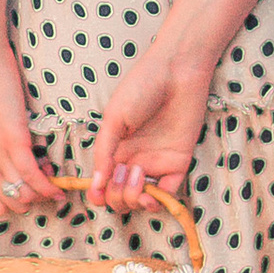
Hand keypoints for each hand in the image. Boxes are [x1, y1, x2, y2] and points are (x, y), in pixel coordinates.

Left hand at [0, 52, 56, 216]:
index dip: (11, 205)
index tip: (26, 193)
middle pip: (10, 204)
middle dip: (30, 200)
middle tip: (42, 185)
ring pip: (24, 194)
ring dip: (42, 192)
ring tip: (51, 178)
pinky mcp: (14, 141)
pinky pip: (32, 175)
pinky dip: (47, 185)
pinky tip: (57, 185)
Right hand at [90, 37, 213, 205]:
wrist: (177, 71)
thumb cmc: (142, 86)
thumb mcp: (114, 118)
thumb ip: (103, 153)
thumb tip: (95, 185)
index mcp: (115, 149)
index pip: (103, 183)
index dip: (98, 194)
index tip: (97, 194)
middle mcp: (134, 159)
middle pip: (119, 196)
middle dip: (115, 194)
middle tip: (120, 171)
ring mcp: (156, 162)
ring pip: (140, 200)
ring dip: (133, 197)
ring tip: (136, 172)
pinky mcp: (178, 163)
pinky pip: (167, 193)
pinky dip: (157, 201)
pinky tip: (151, 192)